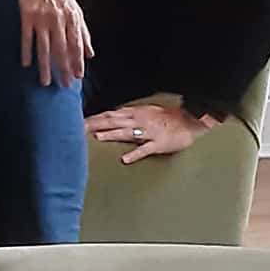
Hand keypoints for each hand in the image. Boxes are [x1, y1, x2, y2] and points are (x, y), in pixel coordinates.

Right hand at [13, 0, 92, 86]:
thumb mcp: (75, 10)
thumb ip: (83, 33)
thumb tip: (90, 55)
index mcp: (72, 18)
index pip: (76, 45)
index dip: (77, 62)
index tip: (77, 77)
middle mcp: (58, 18)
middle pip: (61, 49)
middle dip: (63, 68)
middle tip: (63, 85)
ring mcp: (42, 17)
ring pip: (44, 46)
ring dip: (45, 66)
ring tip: (45, 81)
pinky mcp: (27, 14)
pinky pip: (26, 37)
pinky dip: (26, 51)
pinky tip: (26, 63)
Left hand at [86, 104, 219, 164]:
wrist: (190, 121)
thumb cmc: (169, 117)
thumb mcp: (147, 111)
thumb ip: (130, 113)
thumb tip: (113, 114)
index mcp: (136, 113)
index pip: (110, 114)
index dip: (94, 117)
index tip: (79, 121)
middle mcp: (139, 121)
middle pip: (113, 121)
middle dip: (96, 124)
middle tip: (80, 128)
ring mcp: (149, 132)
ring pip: (126, 132)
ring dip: (111, 135)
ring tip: (97, 138)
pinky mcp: (158, 143)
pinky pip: (145, 149)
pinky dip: (135, 154)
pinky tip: (125, 159)